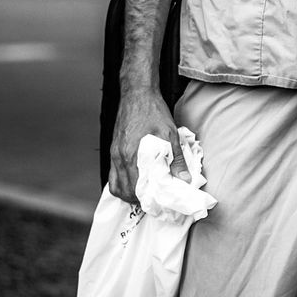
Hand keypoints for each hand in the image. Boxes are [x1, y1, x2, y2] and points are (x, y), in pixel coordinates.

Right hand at [108, 87, 189, 203]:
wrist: (138, 93)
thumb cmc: (154, 111)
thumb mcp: (170, 134)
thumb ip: (176, 159)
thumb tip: (184, 181)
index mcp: (132, 155)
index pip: (135, 189)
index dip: (146, 200)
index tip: (158, 203)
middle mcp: (119, 157)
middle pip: (124, 191)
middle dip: (138, 200)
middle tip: (153, 201)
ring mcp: (114, 154)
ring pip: (115, 185)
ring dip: (128, 194)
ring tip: (143, 194)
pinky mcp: (114, 150)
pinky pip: (113, 174)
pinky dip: (121, 183)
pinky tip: (134, 181)